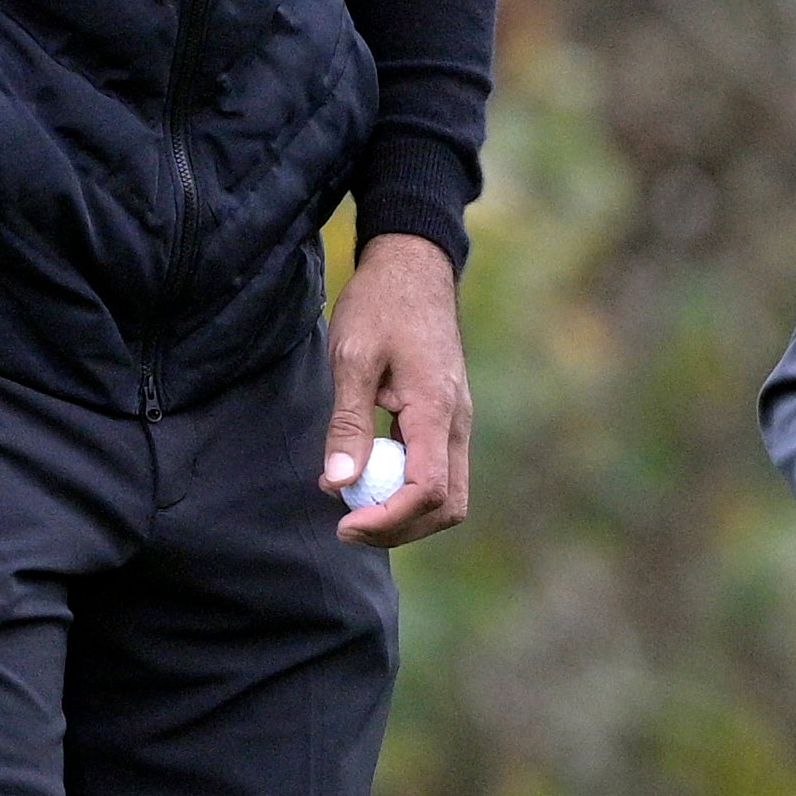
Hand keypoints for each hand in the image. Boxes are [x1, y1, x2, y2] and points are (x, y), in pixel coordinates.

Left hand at [323, 231, 470, 544]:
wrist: (414, 266)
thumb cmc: (381, 304)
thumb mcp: (352, 358)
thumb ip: (348, 424)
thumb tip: (338, 484)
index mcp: (436, 409)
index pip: (428, 491)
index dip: (388, 520)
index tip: (344, 525)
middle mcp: (456, 422)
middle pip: (447, 506)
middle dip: (401, 529)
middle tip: (348, 528)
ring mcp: (456, 421)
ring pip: (448, 494)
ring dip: (405, 514)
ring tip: (354, 506)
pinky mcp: (446, 417)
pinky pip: (437, 471)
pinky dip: (406, 489)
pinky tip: (367, 477)